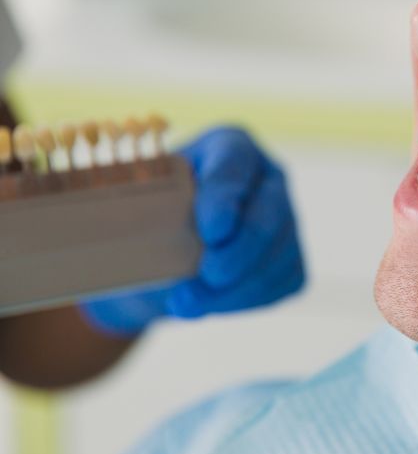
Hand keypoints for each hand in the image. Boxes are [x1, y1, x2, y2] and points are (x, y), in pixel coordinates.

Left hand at [80, 127, 304, 336]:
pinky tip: (213, 304)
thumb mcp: (129, 200)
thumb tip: (89, 215)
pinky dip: (248, 299)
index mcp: (230, 147)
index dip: (226, 197)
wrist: (156, 259)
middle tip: (207, 276)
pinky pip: (283, 280)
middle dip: (241, 250)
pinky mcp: (291, 257)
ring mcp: (287, 219)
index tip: (209, 230)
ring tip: (189, 306)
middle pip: (270, 213)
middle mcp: (268, 178)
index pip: (235, 165)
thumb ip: (126, 200)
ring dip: (237, 287)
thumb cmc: (138, 219)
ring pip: (278, 253)